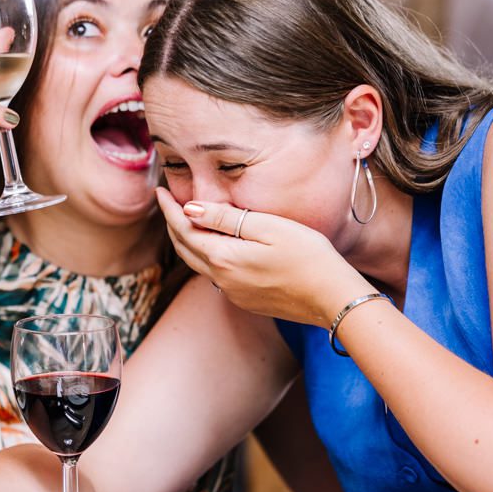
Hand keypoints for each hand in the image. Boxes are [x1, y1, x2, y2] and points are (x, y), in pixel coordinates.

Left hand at [155, 188, 370, 326]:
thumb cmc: (309, 256)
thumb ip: (226, 219)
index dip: (170, 209)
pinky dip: (207, 256)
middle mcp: (222, 279)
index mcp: (224, 257)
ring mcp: (234, 293)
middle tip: (167, 202)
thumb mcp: (268, 227)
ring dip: (188, 242)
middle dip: (173, 224)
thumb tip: (190, 209)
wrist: (333, 299)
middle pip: (185, 249)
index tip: (159, 191)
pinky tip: (216, 246)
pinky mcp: (246, 300)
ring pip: (199, 264)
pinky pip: (216, 276)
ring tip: (186, 220)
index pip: (185, 229)